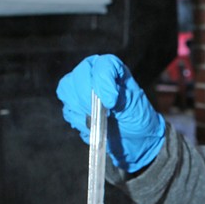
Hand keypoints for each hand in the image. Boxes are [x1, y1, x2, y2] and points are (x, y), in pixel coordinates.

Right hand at [56, 54, 165, 172]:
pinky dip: (78, 120)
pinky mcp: (75, 107)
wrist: (134, 138)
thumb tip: (104, 99)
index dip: (103, 83)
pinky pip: (68, 110)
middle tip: (103, 114)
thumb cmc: (137, 118)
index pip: (102, 65)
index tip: (111, 103)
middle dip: (88, 97)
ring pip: (67, 90)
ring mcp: (81, 90)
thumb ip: (120, 97)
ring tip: (98, 120)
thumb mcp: (135, 105)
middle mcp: (94, 75)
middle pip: (79, 76)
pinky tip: (92, 126)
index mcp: (112, 69)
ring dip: (81, 109)